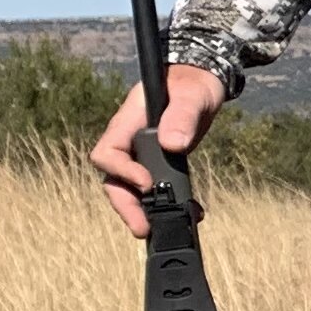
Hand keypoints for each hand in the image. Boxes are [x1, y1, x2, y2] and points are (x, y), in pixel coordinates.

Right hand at [92, 63, 225, 236]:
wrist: (203, 82)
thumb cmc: (194, 83)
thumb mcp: (193, 95)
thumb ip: (183, 116)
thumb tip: (173, 143)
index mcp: (129, 122)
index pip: (107, 152)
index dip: (122, 171)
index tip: (147, 184)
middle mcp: (130, 141)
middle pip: (114, 180)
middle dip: (127, 206)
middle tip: (144, 228)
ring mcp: (142, 154)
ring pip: (132, 189)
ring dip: (146, 211)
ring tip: (171, 226)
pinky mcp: (159, 163)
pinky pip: (155, 189)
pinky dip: (170, 204)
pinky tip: (192, 212)